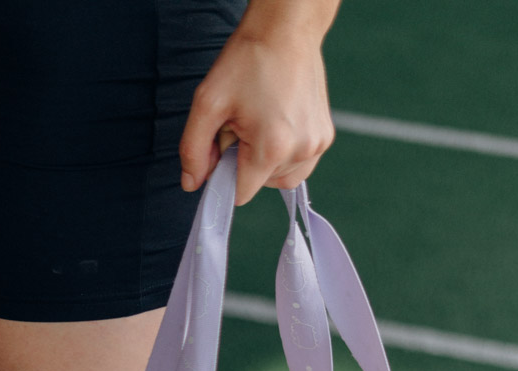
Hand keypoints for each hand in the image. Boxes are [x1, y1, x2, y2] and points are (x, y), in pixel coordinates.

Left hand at [179, 0, 338, 204]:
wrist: (286, 29)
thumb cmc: (248, 60)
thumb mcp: (208, 103)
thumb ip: (193, 149)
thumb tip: (192, 184)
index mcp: (272, 147)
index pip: (240, 193)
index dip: (225, 175)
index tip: (223, 150)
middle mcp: (300, 151)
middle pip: (260, 185)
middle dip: (246, 162)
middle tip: (244, 124)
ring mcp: (317, 145)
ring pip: (281, 178)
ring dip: (266, 160)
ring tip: (263, 121)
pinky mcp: (325, 137)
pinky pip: (299, 164)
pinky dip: (284, 153)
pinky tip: (278, 123)